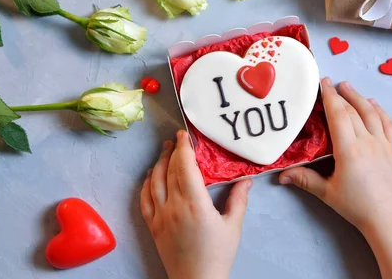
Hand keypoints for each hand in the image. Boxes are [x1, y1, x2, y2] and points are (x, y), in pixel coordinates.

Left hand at [141, 130, 251, 278]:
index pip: (185, 167)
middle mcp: (174, 206)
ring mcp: (160, 216)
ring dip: (159, 163)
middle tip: (176, 139)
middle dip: (172, 151)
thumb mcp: (233, 226)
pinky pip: (144, 199)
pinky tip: (151, 175)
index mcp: (195, 203)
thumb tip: (246, 180)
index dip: (184, 148)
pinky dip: (146, 183)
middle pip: (170, 170)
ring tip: (164, 151)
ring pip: (154, 181)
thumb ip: (238, 200)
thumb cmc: (217, 255)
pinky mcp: (153, 226)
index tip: (184, 135)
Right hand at [280, 79, 391, 278]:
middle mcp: (367, 142)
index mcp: (349, 150)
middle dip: (341, 94)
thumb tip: (281, 176)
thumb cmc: (356, 206)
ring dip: (359, 97)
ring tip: (348, 86)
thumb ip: (305, 179)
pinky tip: (373, 103)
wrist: (388, 218)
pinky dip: (379, 110)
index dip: (330, 97)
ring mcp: (383, 144)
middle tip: (331, 83)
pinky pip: (387, 124)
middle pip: (353, 110)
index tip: (323, 83)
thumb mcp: (327, 193)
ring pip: (371, 113)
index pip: (338, 115)